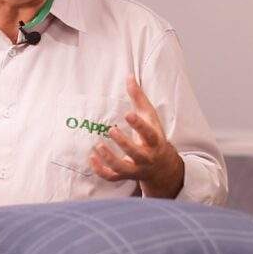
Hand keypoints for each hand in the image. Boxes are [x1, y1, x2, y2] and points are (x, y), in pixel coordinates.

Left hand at [88, 75, 183, 198]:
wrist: (162, 166)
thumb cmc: (153, 136)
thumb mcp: (150, 117)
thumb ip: (138, 98)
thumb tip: (129, 76)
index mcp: (155, 141)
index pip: (149, 134)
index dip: (139, 125)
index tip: (128, 114)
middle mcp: (147, 157)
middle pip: (137, 154)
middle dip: (124, 143)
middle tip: (111, 130)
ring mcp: (136, 169)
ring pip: (123, 169)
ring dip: (110, 159)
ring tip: (98, 145)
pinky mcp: (126, 176)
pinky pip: (112, 177)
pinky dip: (100, 170)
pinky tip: (91, 158)